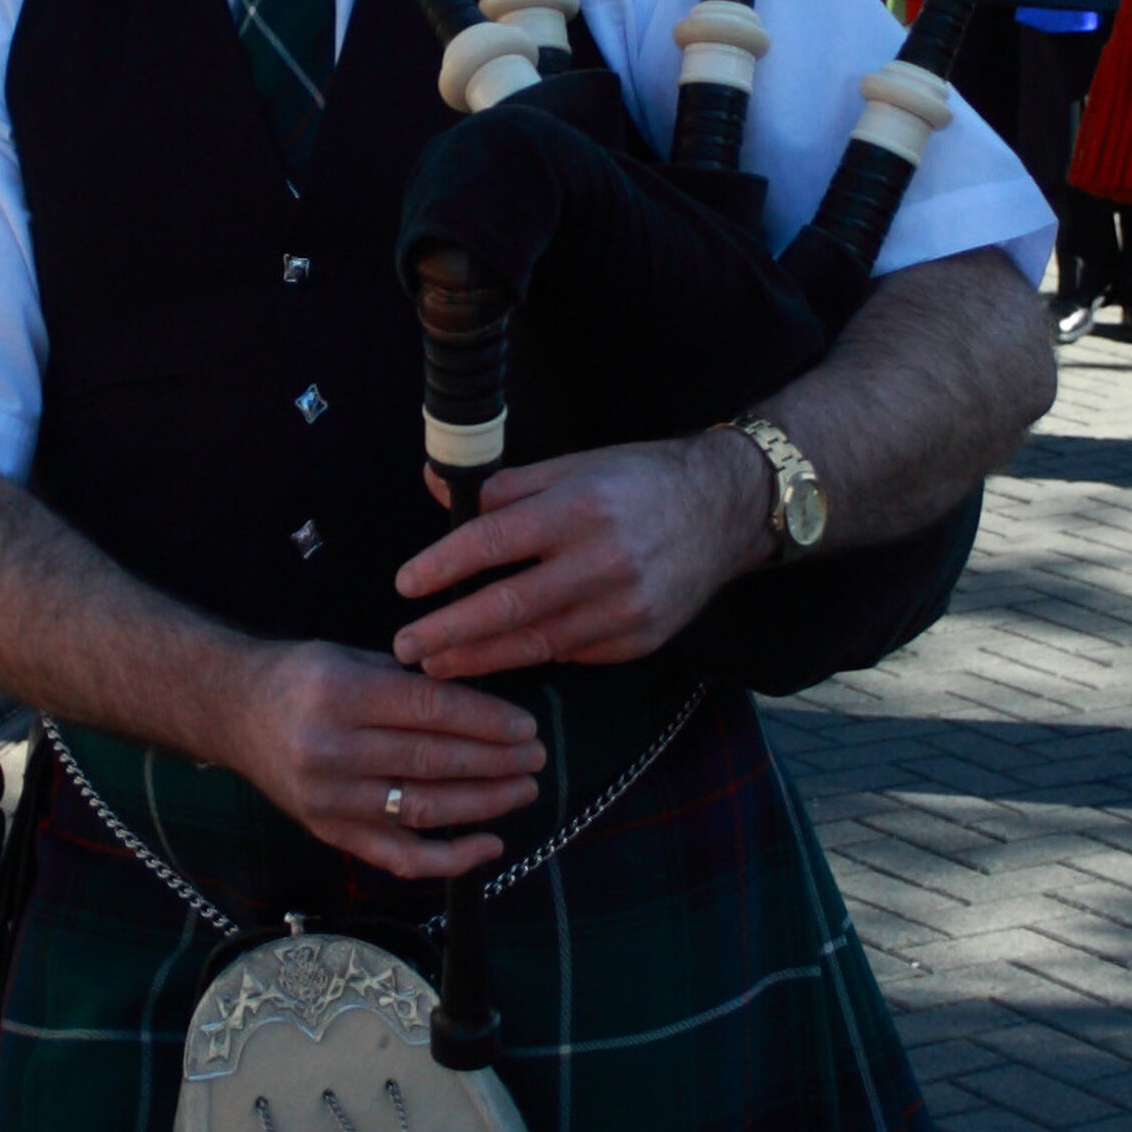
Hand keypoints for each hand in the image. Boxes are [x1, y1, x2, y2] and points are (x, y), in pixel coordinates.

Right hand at [234, 640, 540, 876]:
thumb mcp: (351, 659)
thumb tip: (485, 707)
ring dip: (484, 803)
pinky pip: (398, 857)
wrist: (232, 713)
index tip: (526, 727)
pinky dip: (450, 858)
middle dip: (495, 761)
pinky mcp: (328, 831)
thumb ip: (410, 682)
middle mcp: (331, 750)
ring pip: (424, 809)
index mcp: (340, 695)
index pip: (431, 712)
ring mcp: (329, 798)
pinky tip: (489, 843)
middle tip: (535, 758)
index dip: (486, 721)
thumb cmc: (301, 679)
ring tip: (522, 789)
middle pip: (433, 761)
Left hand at [392, 435, 768, 679]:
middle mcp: (603, 560)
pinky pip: (573, 653)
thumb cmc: (639, 480)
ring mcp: (626, 607)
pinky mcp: (641, 639)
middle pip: (510, 605)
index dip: (444, 565)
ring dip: (481, 658)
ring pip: (538, 642)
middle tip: (406, 647)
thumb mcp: (573, 466)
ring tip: (438, 665)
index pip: (494, 540)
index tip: (406, 585)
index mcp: (579, 507)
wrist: (725, 510)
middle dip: (450, 631)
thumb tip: (436, 487)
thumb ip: (505, 486)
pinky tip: (499, 659)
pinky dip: (534, 655)